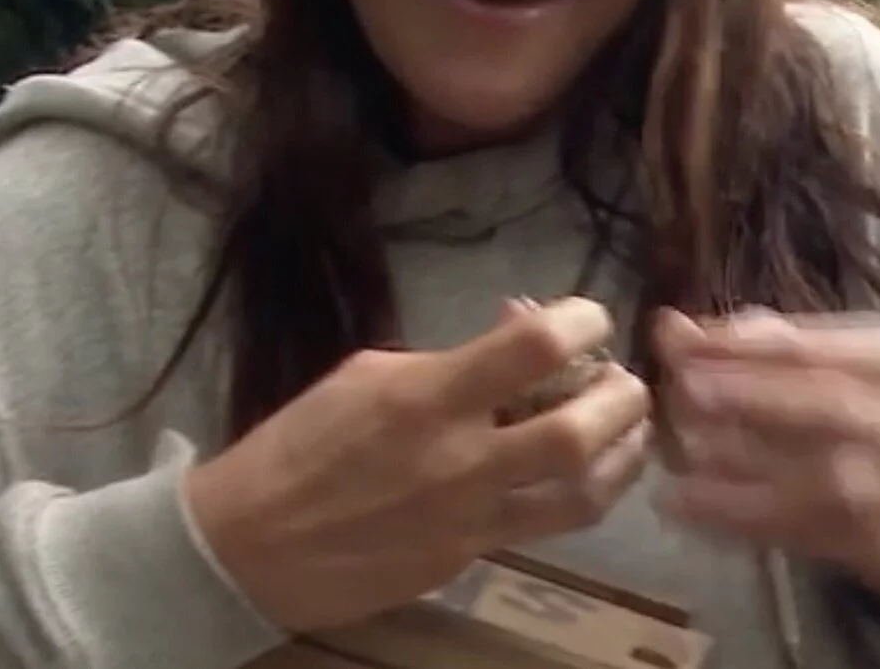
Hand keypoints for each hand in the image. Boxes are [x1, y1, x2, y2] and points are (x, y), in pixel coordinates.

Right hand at [184, 296, 653, 632]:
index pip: (533, 348)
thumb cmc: (302, 443)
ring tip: (632, 433)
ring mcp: (468, 521)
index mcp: (426, 397)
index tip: (589, 317)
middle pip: (579, 433)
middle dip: (623, 399)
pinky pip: (543, 527)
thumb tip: (520, 329)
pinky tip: (584, 475)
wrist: (248, 546)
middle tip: (628, 381)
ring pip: (583, 497)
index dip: (580, 322)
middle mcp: (458, 461)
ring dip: (623, 459)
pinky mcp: (467, 562)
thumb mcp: (367, 375)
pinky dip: (577, 495)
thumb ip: (451, 356)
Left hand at [651, 308, 879, 621]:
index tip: (675, 339)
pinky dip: (732, 514)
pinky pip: (792, 527)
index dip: (738, 343)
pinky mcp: (862, 537)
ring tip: (677, 445)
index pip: (807, 345)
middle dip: (749, 393)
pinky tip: (680, 500)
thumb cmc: (849, 409)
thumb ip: (746, 343)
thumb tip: (670, 326)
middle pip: (823, 403)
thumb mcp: (818, 361)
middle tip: (684, 387)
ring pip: (813, 471)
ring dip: (739, 457)